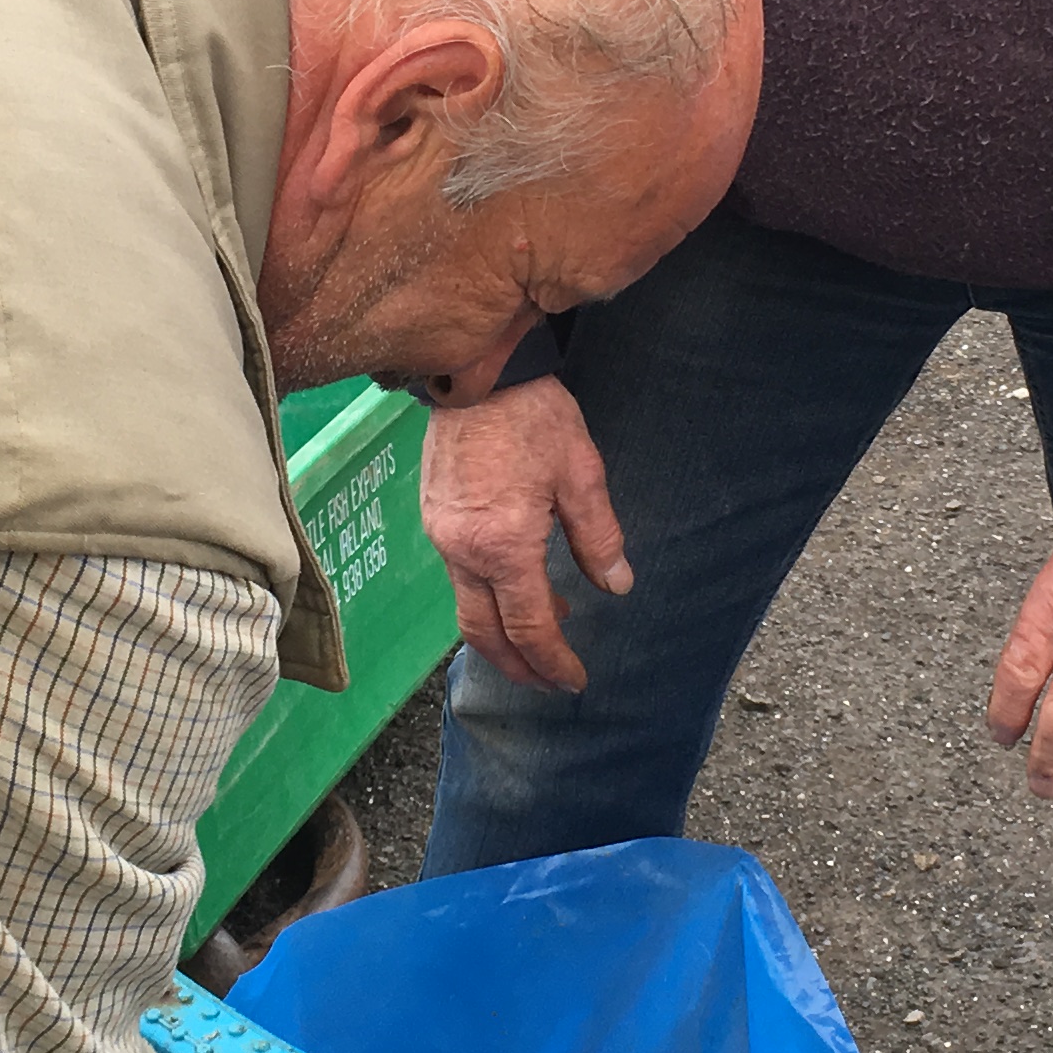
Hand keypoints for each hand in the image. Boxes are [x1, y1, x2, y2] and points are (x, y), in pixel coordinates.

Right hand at [418, 378, 626, 693]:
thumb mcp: (581, 475)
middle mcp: (462, 551)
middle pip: (484, 633)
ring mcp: (441, 535)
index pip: (529, 627)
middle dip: (517, 666)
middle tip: (549, 682)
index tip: (573, 681)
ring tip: (545, 633)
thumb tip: (617, 585)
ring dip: (503, 632)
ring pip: (468, 607)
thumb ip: (599, 538)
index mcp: (503, 547)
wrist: (477, 371)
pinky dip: (489, 596)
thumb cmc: (532, 416)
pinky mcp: (434, 517)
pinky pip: (459, 576)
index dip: (553, 661)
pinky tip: (520, 584)